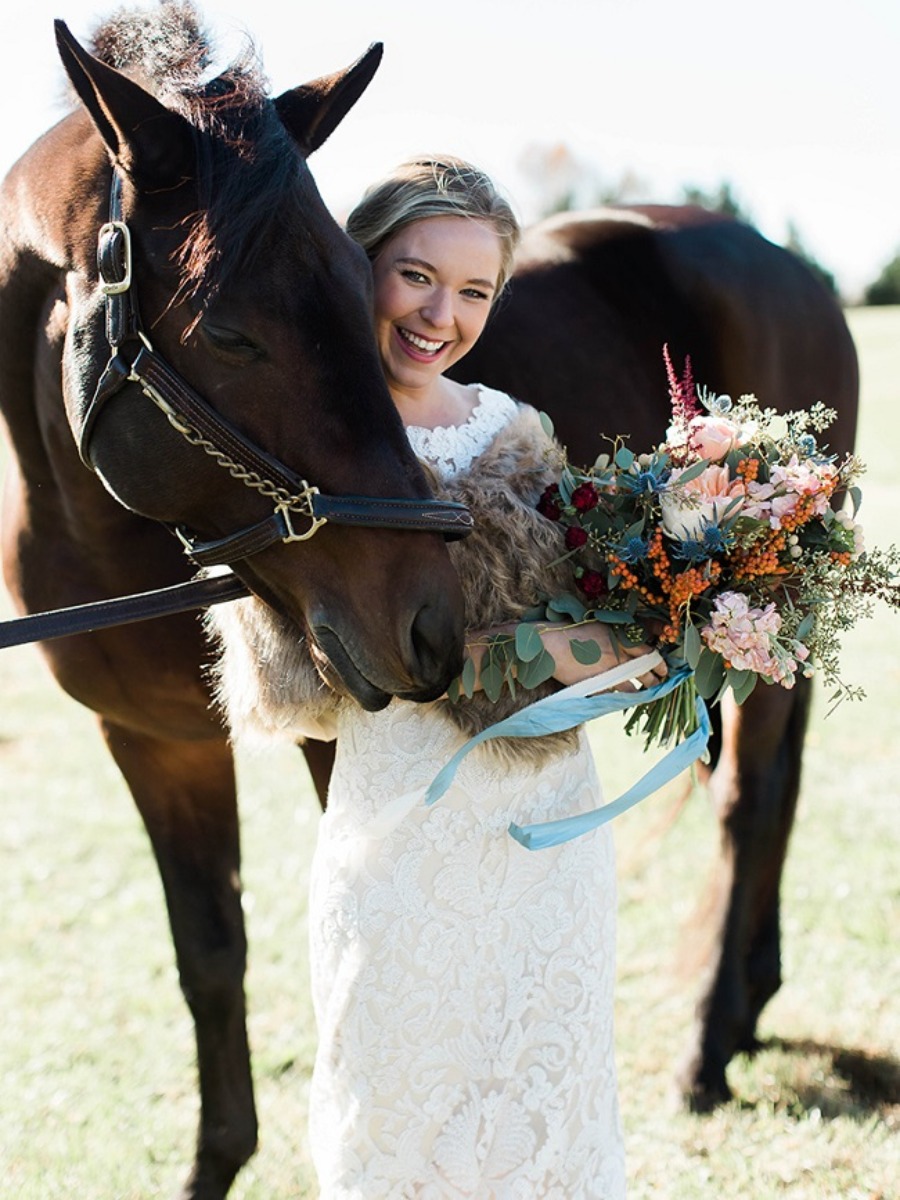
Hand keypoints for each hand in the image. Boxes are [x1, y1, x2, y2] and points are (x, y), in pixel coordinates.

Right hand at [538, 623, 666, 690]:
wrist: (551, 644)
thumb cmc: (572, 631)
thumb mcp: (601, 627)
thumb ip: (617, 636)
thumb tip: (629, 644)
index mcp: (621, 638)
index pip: (650, 653)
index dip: (660, 663)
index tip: (663, 668)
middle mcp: (619, 656)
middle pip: (646, 671)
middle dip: (655, 679)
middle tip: (658, 682)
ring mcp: (610, 672)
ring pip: (634, 686)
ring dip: (642, 690)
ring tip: (646, 692)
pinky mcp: (598, 686)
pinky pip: (616, 695)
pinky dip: (622, 697)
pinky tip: (625, 699)